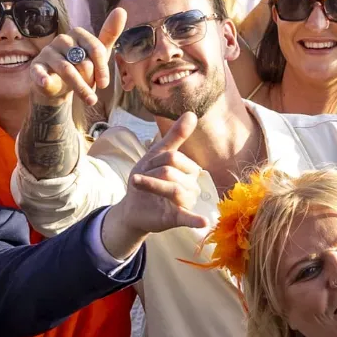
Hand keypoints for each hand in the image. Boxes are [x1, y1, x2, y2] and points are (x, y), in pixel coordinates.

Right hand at [30, 8, 124, 105]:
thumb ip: (109, 33)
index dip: (102, 69)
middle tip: (91, 90)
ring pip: (67, 70)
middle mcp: (62, 39)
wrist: (57, 83)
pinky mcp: (36, 66)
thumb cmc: (80, 65)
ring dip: (80, 88)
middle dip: (90, 79)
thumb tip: (121, 10)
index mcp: (78, 33)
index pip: (96, 49)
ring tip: (90, 101)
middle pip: (83, 62)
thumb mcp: (97, 52)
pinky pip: (39, 71)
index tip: (104, 84)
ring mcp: (47, 52)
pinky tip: (47, 83)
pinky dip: (42, 77)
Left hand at [111, 112, 209, 234]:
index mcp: (190, 170)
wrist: (132, 206)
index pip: (173, 157)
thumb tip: (192, 113)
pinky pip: (189, 218)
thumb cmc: (148, 179)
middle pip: (170, 172)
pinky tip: (203, 222)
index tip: (146, 167)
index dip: (154, 160)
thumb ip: (175, 137)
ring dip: (150, 184)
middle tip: (141, 180)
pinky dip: (195, 220)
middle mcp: (192, 187)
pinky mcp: (177, 219)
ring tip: (137, 184)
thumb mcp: (157, 155)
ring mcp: (186, 203)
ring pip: (173, 189)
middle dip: (150, 173)